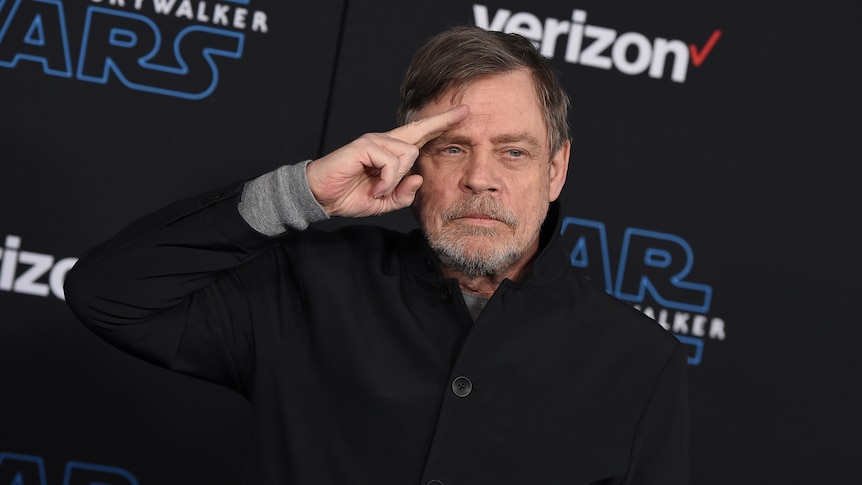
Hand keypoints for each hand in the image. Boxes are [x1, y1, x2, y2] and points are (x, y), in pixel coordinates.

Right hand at [306, 105, 468, 217]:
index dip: (441, 123)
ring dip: (395, 180)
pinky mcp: (364, 146)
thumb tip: (419, 179)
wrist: (320, 196)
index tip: (463, 113)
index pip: (420, 133)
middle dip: (434, 134)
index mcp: (390, 152)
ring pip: (407, 154)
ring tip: (377, 190)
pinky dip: (386, 181)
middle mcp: (384, 141)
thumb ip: (403, 195)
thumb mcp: (383, 202)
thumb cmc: (348, 195)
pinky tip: (374, 188)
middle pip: (418, 136)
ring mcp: (374, 141)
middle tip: (447, 129)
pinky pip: (391, 162)